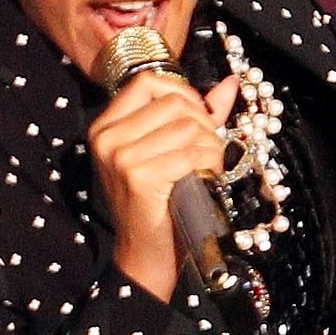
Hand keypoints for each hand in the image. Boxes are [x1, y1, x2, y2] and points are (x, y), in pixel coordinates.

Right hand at [87, 68, 241, 301]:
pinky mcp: (138, 176)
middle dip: (202, 122)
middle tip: (207, 149)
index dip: (181, 92)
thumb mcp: (170, 151)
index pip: (147, 81)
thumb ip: (197, 115)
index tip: (197, 117)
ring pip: (186, 127)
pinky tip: (205, 179)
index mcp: (105, 126)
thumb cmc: (159, 201)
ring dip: (210, 146)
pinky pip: (190, 153)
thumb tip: (230, 83)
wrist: (146, 252)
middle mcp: (105, 137)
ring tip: (207, 167)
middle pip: (172, 102)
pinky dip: (207, 165)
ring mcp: (119, 157)